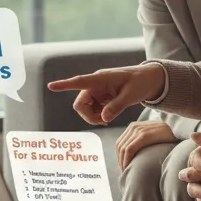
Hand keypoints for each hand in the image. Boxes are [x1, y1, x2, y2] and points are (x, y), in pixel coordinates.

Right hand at [47, 63, 164, 124]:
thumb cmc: (141, 83)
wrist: (149, 80)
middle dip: (89, 116)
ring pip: (84, 109)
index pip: (80, 81)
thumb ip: (117, 106)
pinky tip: (109, 115)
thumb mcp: (132, 95)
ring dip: (94, 117)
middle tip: (105, 121)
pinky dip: (98, 116)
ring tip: (110, 117)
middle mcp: (95, 84)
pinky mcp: (100, 97)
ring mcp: (96, 91)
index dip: (65, 85)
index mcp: (101, 78)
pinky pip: (92, 110)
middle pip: (80, 104)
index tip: (51, 86)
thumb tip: (103, 118)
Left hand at [116, 119, 176, 170]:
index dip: (119, 156)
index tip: (124, 167)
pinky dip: (126, 159)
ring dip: (122, 162)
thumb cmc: (166, 137)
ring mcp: (138, 130)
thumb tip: (132, 155)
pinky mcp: (143, 135)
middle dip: (120, 160)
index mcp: (134, 126)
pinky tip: (129, 167)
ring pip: (123, 148)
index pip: (120, 143)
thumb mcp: (150, 136)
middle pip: (120, 146)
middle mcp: (134, 126)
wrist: (178, 130)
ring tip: (127, 171)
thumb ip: (140, 140)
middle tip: (124, 172)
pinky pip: (129, 149)